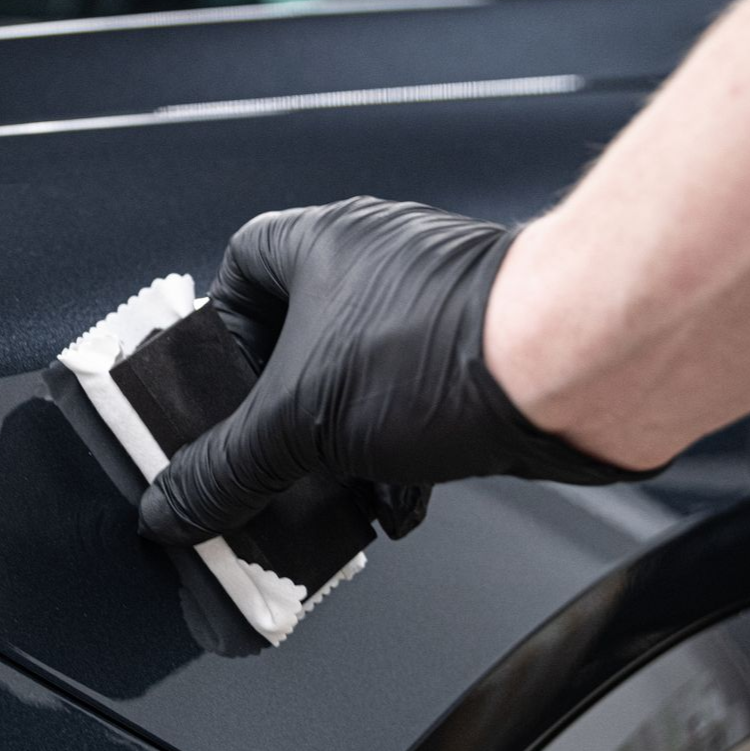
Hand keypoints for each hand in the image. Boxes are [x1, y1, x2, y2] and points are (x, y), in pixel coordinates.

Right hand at [139, 197, 654, 545]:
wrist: (576, 370)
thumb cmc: (450, 347)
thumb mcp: (303, 420)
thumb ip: (228, 469)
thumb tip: (173, 504)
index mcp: (322, 245)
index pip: (240, 263)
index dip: (217, 325)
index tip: (208, 383)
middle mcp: (376, 265)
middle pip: (299, 336)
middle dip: (282, 407)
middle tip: (263, 452)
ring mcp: (429, 308)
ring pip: (357, 379)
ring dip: (339, 443)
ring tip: (326, 492)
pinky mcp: (473, 355)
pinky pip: (412, 407)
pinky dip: (395, 458)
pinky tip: (391, 502)